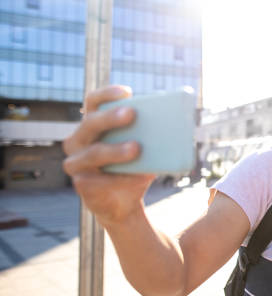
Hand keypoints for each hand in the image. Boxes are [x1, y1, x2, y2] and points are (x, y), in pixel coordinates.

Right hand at [63, 85, 154, 225]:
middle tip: (132, 114)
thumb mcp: (141, 150)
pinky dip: (124, 178)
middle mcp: (78, 141)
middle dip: (111, 117)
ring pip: (94, 153)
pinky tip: (141, 176)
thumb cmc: (132, 167)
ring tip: (136, 148)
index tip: (127, 92)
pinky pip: (101, 180)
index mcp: (92, 125)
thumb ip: (148, 137)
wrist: (123, 203)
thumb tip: (171, 127)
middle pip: (90, 123)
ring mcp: (76, 163)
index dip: (106, 94)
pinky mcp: (81, 185)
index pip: (93, 102)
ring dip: (116, 150)